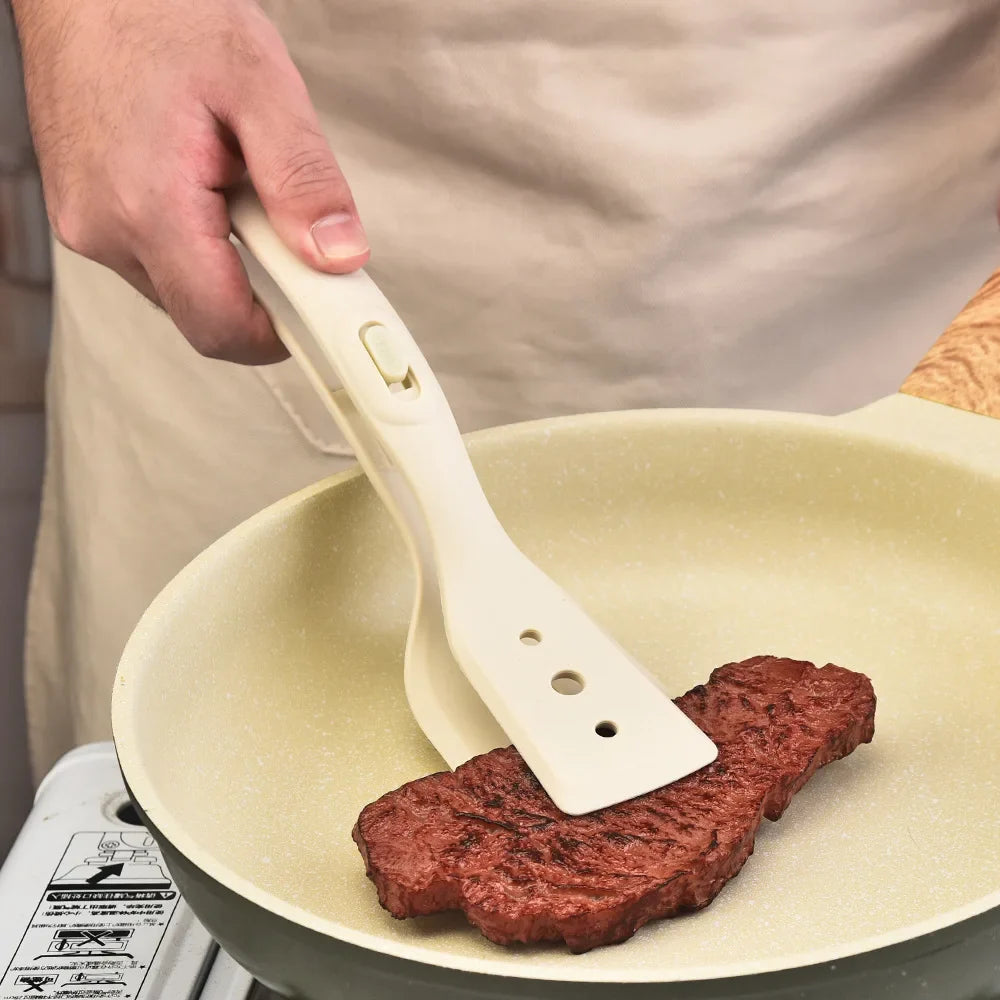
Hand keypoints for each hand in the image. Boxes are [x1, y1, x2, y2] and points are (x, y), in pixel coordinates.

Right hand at [11, 0, 368, 363]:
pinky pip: (158, 260)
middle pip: (206, 316)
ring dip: (229, 259)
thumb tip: (339, 257)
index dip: (282, 336)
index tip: (324, 318)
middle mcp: (106, 231)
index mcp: (149, 208)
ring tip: (235, 180)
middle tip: (284, 223)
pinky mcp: (86, 215)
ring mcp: (89, 227)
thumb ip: (304, 179)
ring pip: (183, 290)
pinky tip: (206, 181)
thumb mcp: (260, 84)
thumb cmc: (162, 12)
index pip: (222, 327)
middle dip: (261, 289)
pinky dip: (199, 240)